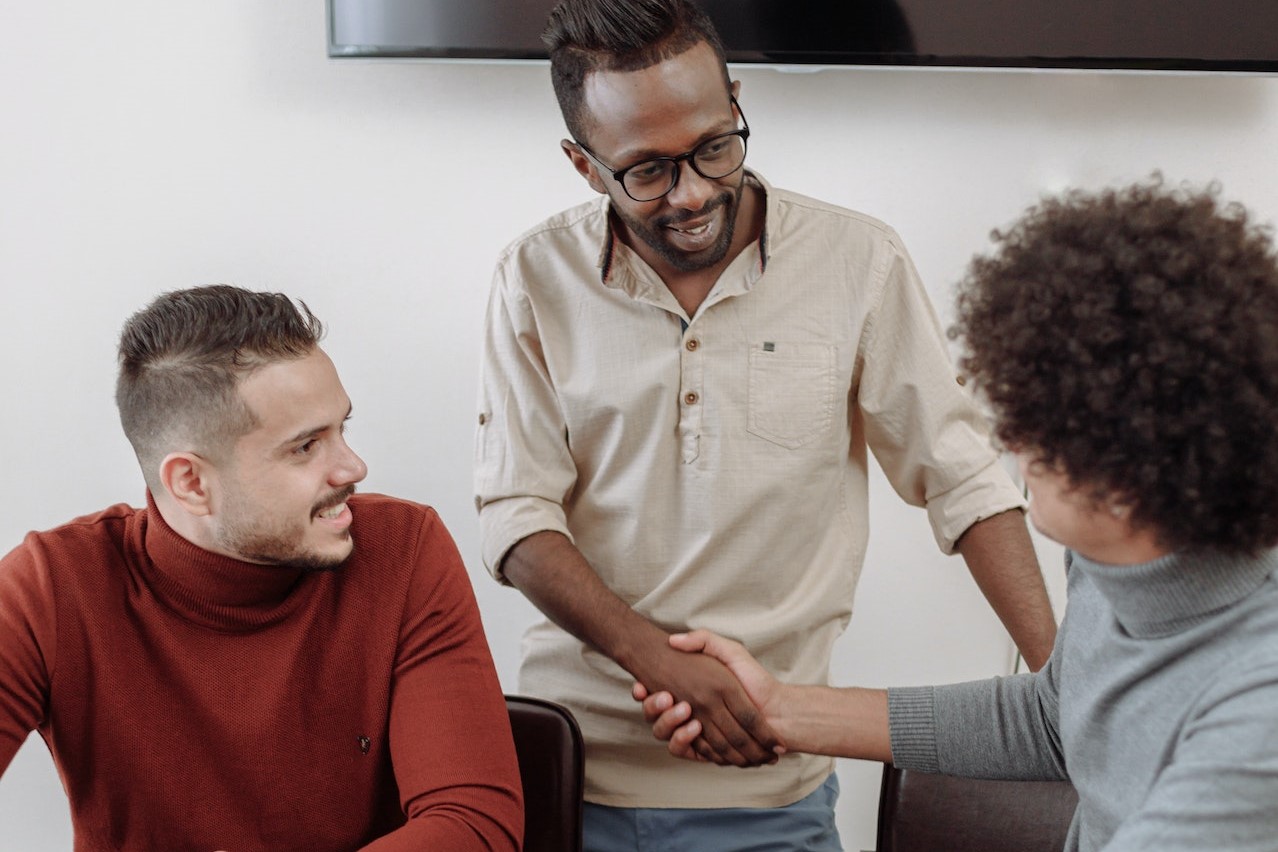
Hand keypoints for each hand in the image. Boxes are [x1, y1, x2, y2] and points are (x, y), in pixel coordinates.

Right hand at [631, 630, 784, 764]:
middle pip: (654, 715)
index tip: (639, 686)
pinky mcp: (702, 751)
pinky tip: (693, 727)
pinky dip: (683, 740)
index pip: (656, 694)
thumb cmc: (753, 679)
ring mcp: (693, 733)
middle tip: (663, 696)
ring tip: (682, 710)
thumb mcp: (729, 651)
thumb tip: (673, 640)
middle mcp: (687, 713)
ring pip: (664, 734)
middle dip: (651, 707)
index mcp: (690, 692)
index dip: (642, 692)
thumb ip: (704, 640)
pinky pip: (682, 750)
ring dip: (667, 722)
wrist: (777, 708)